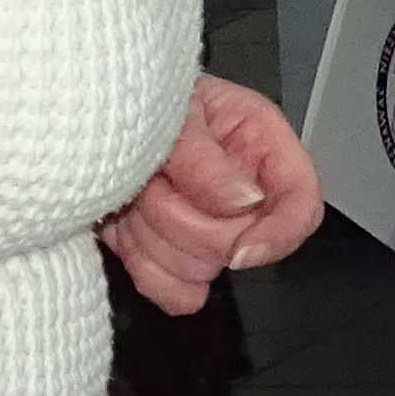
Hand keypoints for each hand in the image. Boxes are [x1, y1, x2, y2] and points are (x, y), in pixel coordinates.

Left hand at [102, 73, 324, 313]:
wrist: (93, 120)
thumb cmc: (137, 100)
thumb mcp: (170, 113)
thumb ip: (201, 155)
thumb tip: (243, 201)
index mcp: (260, 144)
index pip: (301, 203)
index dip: (278, 235)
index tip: (239, 250)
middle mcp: (244, 192)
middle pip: (241, 245)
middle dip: (183, 217)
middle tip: (152, 179)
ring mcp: (210, 231)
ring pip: (202, 270)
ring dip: (152, 233)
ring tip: (135, 190)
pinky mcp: (177, 259)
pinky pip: (178, 294)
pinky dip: (146, 268)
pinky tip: (130, 229)